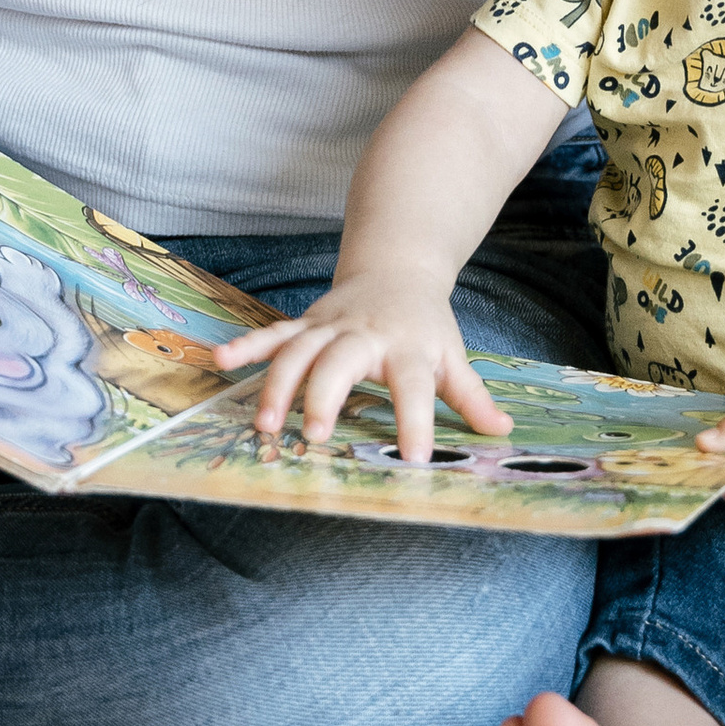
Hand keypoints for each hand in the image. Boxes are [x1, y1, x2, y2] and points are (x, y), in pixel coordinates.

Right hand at [217, 272, 510, 461]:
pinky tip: (221, 361)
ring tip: (266, 423)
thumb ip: (472, 397)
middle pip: (342, 362)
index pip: (415, 386)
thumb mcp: (454, 357)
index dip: (417, 420)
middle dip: (326, 396)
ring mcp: (330, 327)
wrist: (396, 267)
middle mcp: (366, 335)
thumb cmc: (425, 325)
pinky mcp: (306, 324)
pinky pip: (273, 334)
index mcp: (408, 348)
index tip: (414, 458)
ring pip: (299, 350)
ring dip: (279, 383)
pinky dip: (247, 346)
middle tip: (316, 435)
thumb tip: (503, 432)